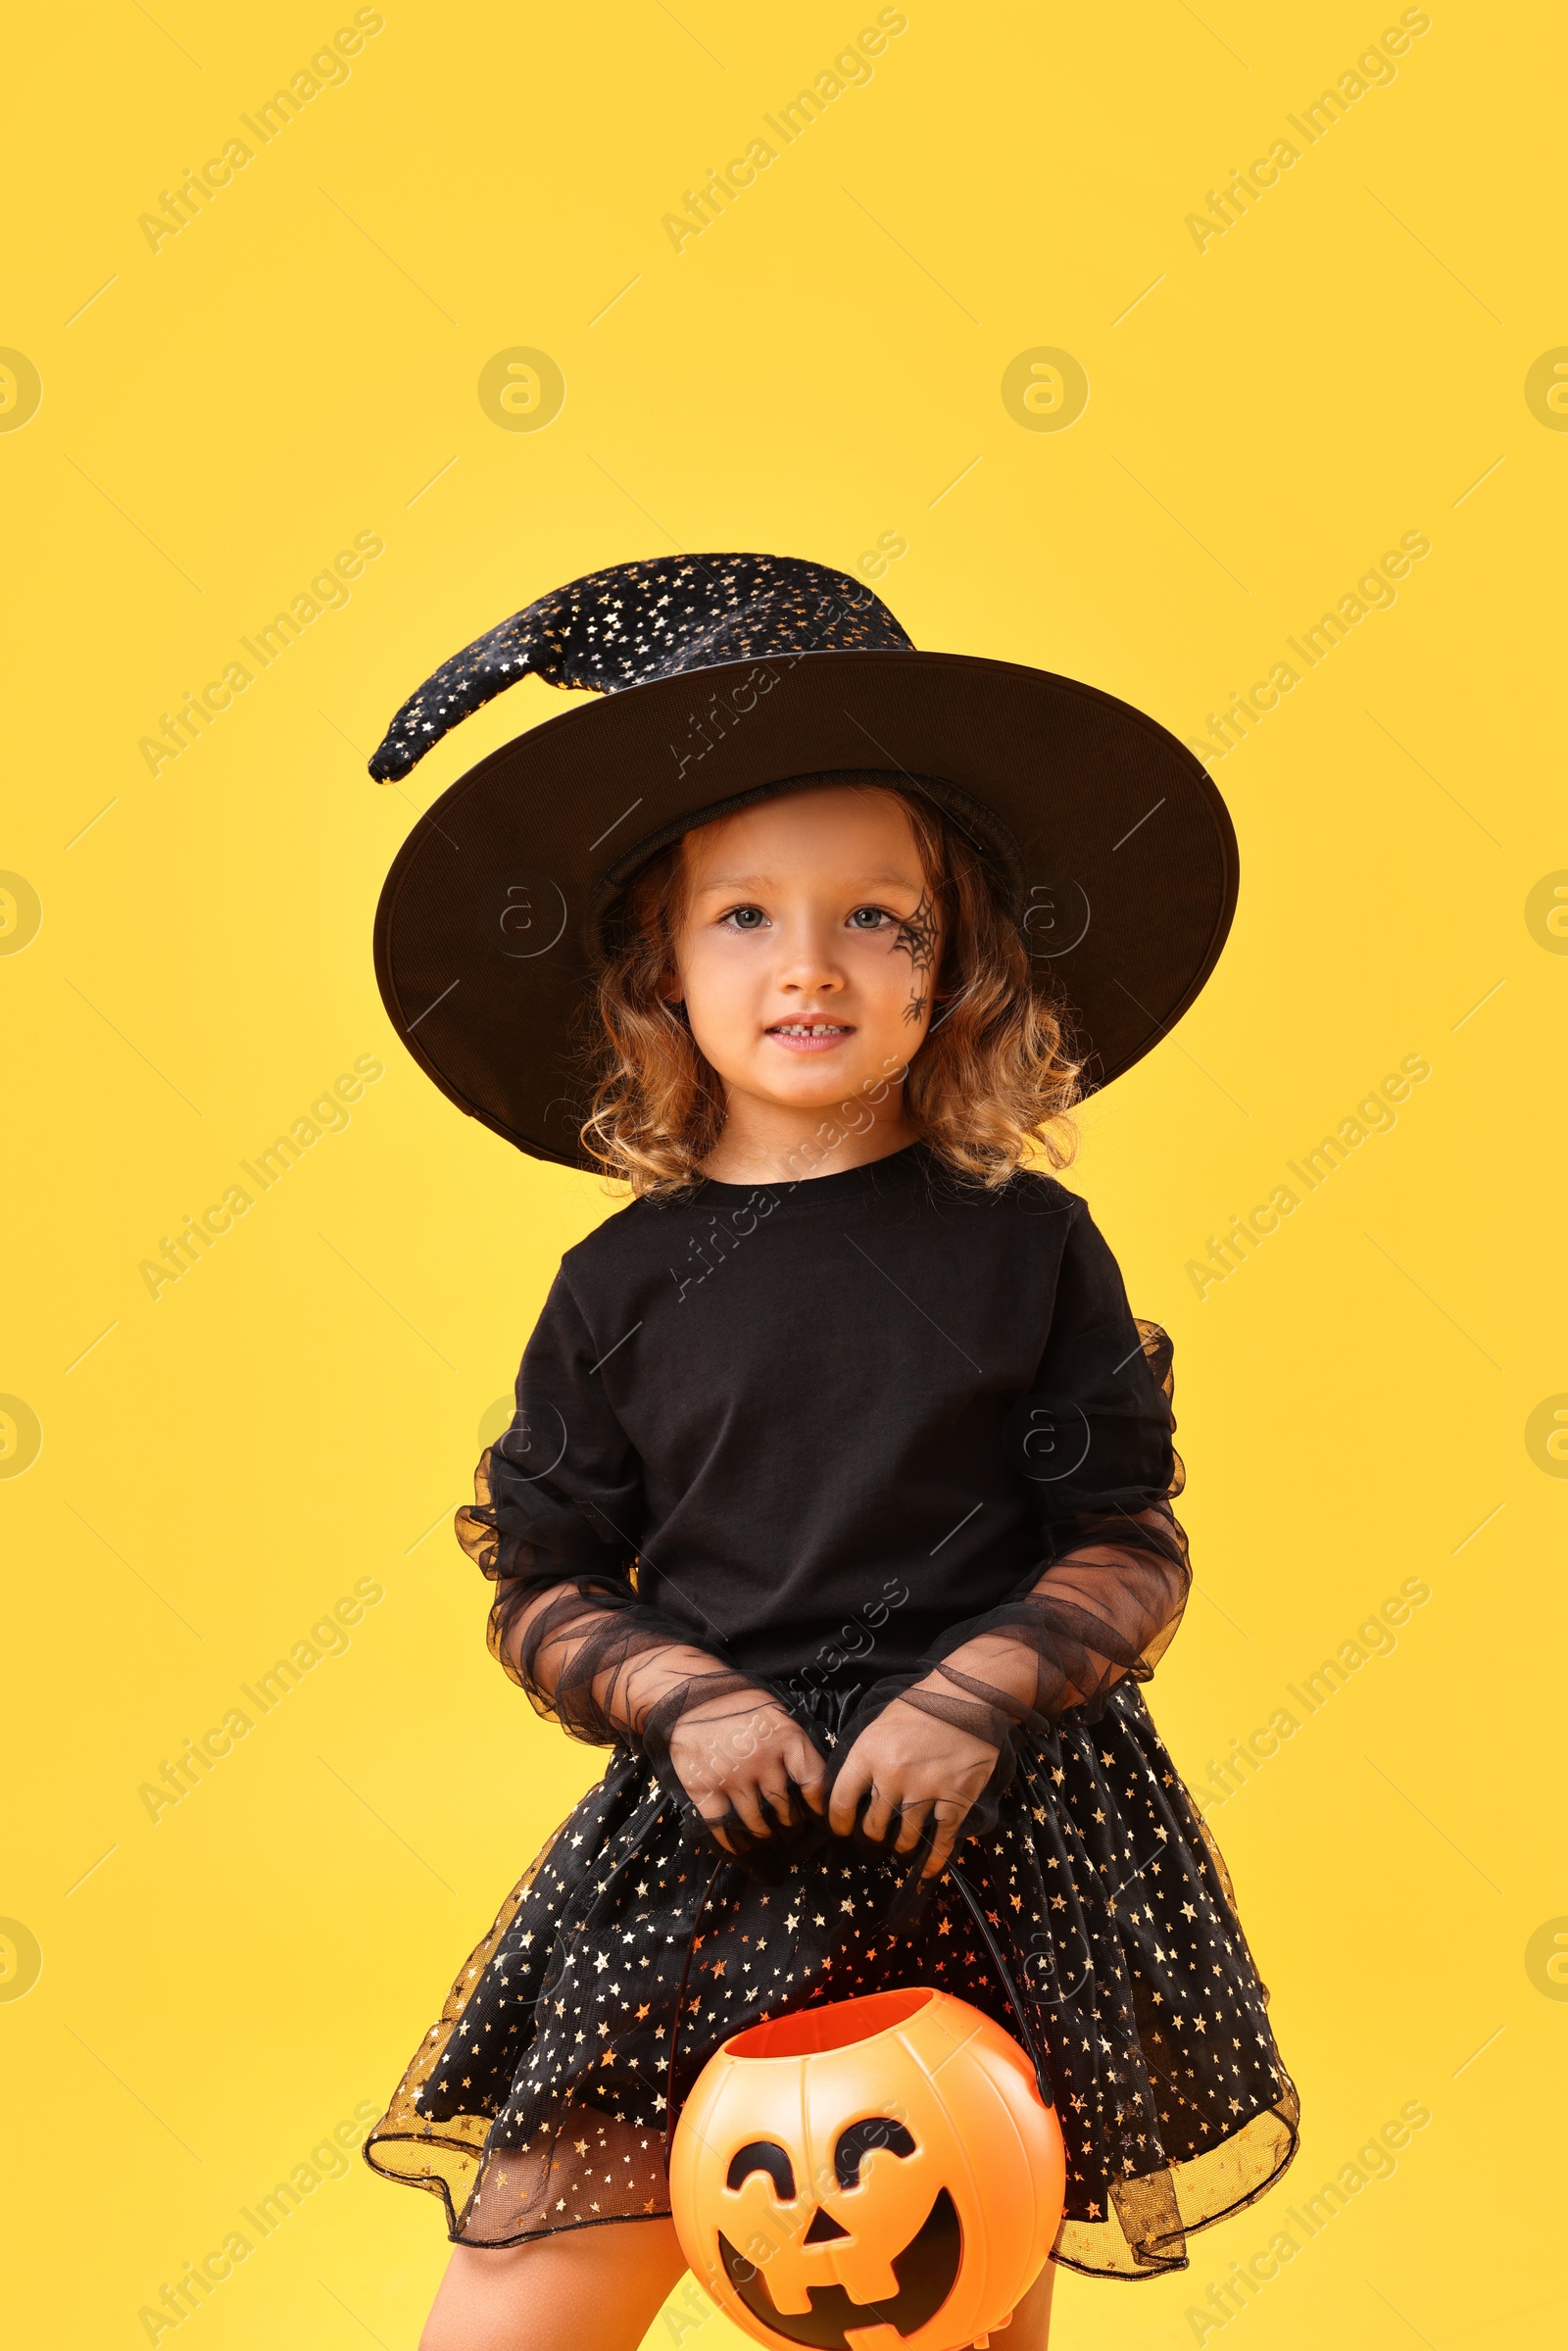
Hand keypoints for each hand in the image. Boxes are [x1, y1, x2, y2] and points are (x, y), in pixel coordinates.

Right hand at [666, 1689, 827, 1852]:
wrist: (688, 1694)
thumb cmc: (737, 1702)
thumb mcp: (774, 1711)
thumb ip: (793, 1742)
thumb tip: (813, 1778)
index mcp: (786, 1737)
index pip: (814, 1781)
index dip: (817, 1805)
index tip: (816, 1815)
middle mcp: (762, 1760)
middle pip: (785, 1809)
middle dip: (790, 1826)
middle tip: (789, 1830)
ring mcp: (732, 1777)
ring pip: (756, 1824)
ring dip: (763, 1835)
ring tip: (765, 1836)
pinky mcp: (703, 1788)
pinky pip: (722, 1827)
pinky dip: (732, 1843)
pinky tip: (738, 1846)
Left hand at [827, 1696, 999, 1879]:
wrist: (970, 1695)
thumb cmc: (922, 1705)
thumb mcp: (880, 1723)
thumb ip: (865, 1757)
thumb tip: (850, 1789)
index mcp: (868, 1754)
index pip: (841, 1803)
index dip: (839, 1824)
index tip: (843, 1831)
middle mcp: (893, 1777)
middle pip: (873, 1828)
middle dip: (871, 1840)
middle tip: (874, 1843)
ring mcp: (926, 1791)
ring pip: (905, 1839)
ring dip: (900, 1849)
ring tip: (900, 1850)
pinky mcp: (956, 1800)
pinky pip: (942, 1841)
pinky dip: (933, 1861)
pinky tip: (927, 1871)